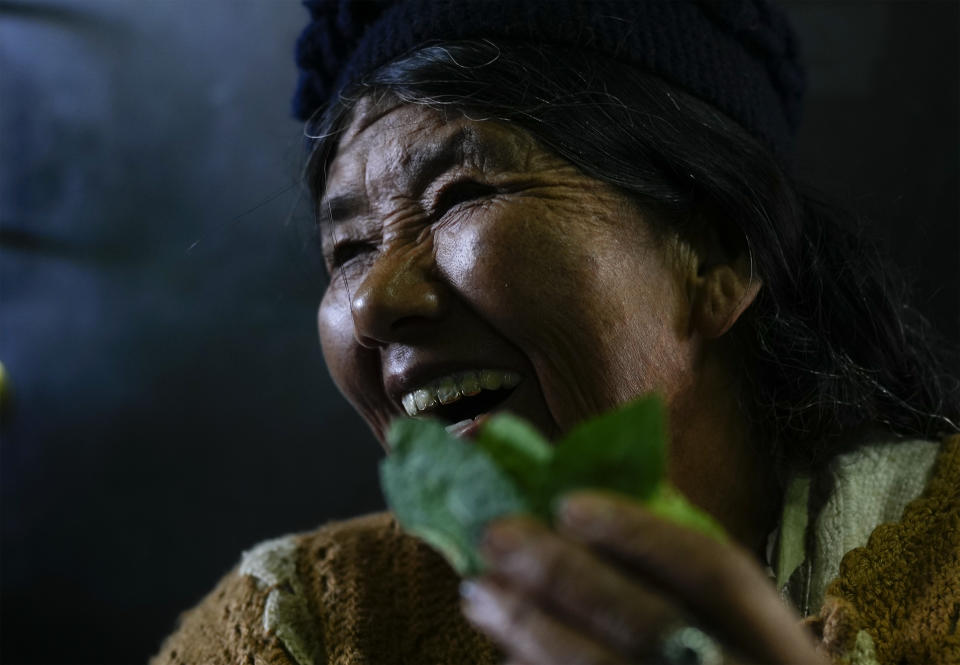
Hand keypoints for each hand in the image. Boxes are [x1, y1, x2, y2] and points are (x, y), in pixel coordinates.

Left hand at [460, 491, 826, 664]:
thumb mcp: (740, 632)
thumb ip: (680, 583)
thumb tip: (582, 514)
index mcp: (786, 649)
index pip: (718, 573)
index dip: (640, 532)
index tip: (568, 503)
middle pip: (648, 625)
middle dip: (565, 575)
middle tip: (497, 534)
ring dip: (530, 628)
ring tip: (479, 589)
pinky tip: (508, 649)